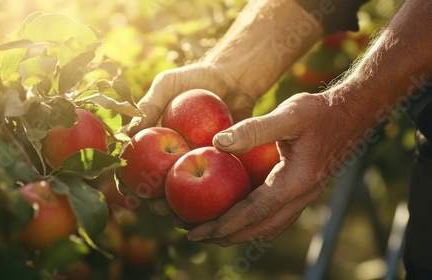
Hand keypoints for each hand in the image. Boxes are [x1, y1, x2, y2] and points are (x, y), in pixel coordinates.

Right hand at [123, 62, 259, 219]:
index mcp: (155, 139)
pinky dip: (208, 199)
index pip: (134, 164)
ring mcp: (195, 161)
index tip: (128, 192)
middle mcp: (172, 154)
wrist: (234, 78)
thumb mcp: (168, 84)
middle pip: (157, 185)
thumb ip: (149, 104)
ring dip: (177, 206)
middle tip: (156, 206)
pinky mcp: (219, 163)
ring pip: (183, 191)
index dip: (126, 181)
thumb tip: (127, 133)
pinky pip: (212, 184)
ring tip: (177, 214)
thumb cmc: (196, 78)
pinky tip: (207, 210)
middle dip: (152, 201)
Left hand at [186, 91, 368, 245]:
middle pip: (258, 229)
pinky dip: (252, 223)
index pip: (254, 213)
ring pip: (266, 227)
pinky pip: (273, 218)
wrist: (352, 114)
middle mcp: (300, 197)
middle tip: (192, 234)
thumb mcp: (288, 114)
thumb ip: (253, 130)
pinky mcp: (301, 191)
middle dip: (224, 235)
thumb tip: (217, 143)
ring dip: (238, 232)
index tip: (196, 231)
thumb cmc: (319, 112)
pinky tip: (237, 215)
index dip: (224, 224)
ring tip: (210, 231)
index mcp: (295, 183)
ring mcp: (303, 197)